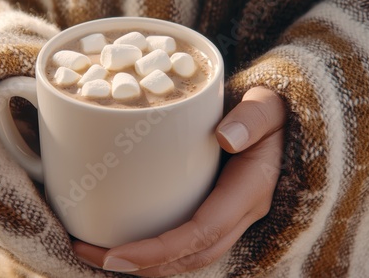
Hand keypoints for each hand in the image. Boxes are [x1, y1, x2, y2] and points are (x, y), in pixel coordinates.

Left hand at [73, 87, 285, 275]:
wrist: (279, 124)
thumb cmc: (268, 112)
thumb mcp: (267, 106)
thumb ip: (253, 118)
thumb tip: (226, 137)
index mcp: (248, 192)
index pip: (202, 233)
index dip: (159, 251)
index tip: (114, 255)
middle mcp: (239, 214)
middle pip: (190, 256)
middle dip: (140, 265)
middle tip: (89, 253)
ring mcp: (227, 216)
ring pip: (187, 256)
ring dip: (143, 263)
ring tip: (95, 251)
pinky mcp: (213, 211)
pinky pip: (185, 242)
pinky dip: (153, 249)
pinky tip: (123, 237)